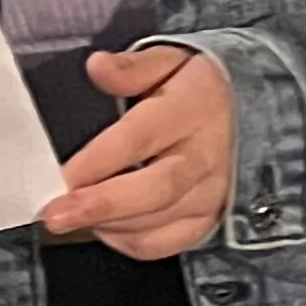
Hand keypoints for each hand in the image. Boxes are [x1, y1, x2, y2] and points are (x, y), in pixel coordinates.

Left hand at [44, 46, 232, 259]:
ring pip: (155, 223)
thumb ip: (133, 67)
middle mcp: (205, 157)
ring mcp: (210, 194)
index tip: (63, 175)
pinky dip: (127, 241)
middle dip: (100, 206)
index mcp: (192, 109)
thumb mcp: (170, 61)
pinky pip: (163, 244)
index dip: (99, 160)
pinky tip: (105, 225)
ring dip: (106, 224)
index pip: (141, 138)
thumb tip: (98, 66)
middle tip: (55, 215)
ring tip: (70, 215)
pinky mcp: (208, 221)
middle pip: (153, 190)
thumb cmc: (197, 88)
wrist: (250, 116)